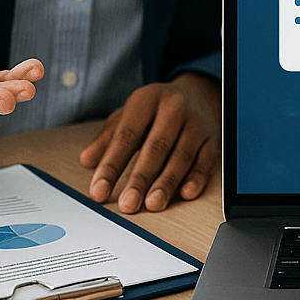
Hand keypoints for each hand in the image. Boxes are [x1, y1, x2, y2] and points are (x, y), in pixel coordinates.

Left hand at [80, 72, 220, 212]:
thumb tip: (87, 160)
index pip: (126, 135)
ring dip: (167, 183)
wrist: (197, 95)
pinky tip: (186, 193)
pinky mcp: (212, 139)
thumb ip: (107, 138)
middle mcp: (174, 108)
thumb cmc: (156, 111)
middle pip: (156, 147)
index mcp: (148, 99)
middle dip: (141, 178)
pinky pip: (206, 160)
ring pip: (182, 156)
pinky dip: (196, 178)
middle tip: (128, 204)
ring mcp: (196, 124)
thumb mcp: (128, 115)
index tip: (99, 191)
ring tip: (153, 204)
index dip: (111, 165)